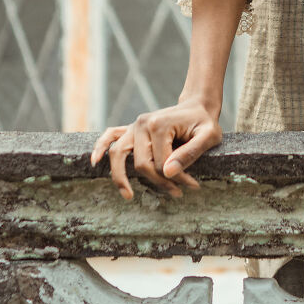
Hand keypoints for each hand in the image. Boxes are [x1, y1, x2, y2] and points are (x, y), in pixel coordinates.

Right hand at [89, 99, 222, 199]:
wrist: (198, 107)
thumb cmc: (205, 122)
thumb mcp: (208, 136)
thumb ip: (190, 153)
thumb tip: (168, 172)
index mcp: (159, 125)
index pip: (161, 163)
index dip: (177, 179)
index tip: (193, 185)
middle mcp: (142, 123)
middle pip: (141, 163)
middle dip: (159, 182)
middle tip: (178, 192)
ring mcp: (134, 125)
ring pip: (119, 154)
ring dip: (120, 176)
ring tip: (129, 196)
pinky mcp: (132, 128)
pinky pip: (110, 136)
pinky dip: (101, 147)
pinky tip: (95, 161)